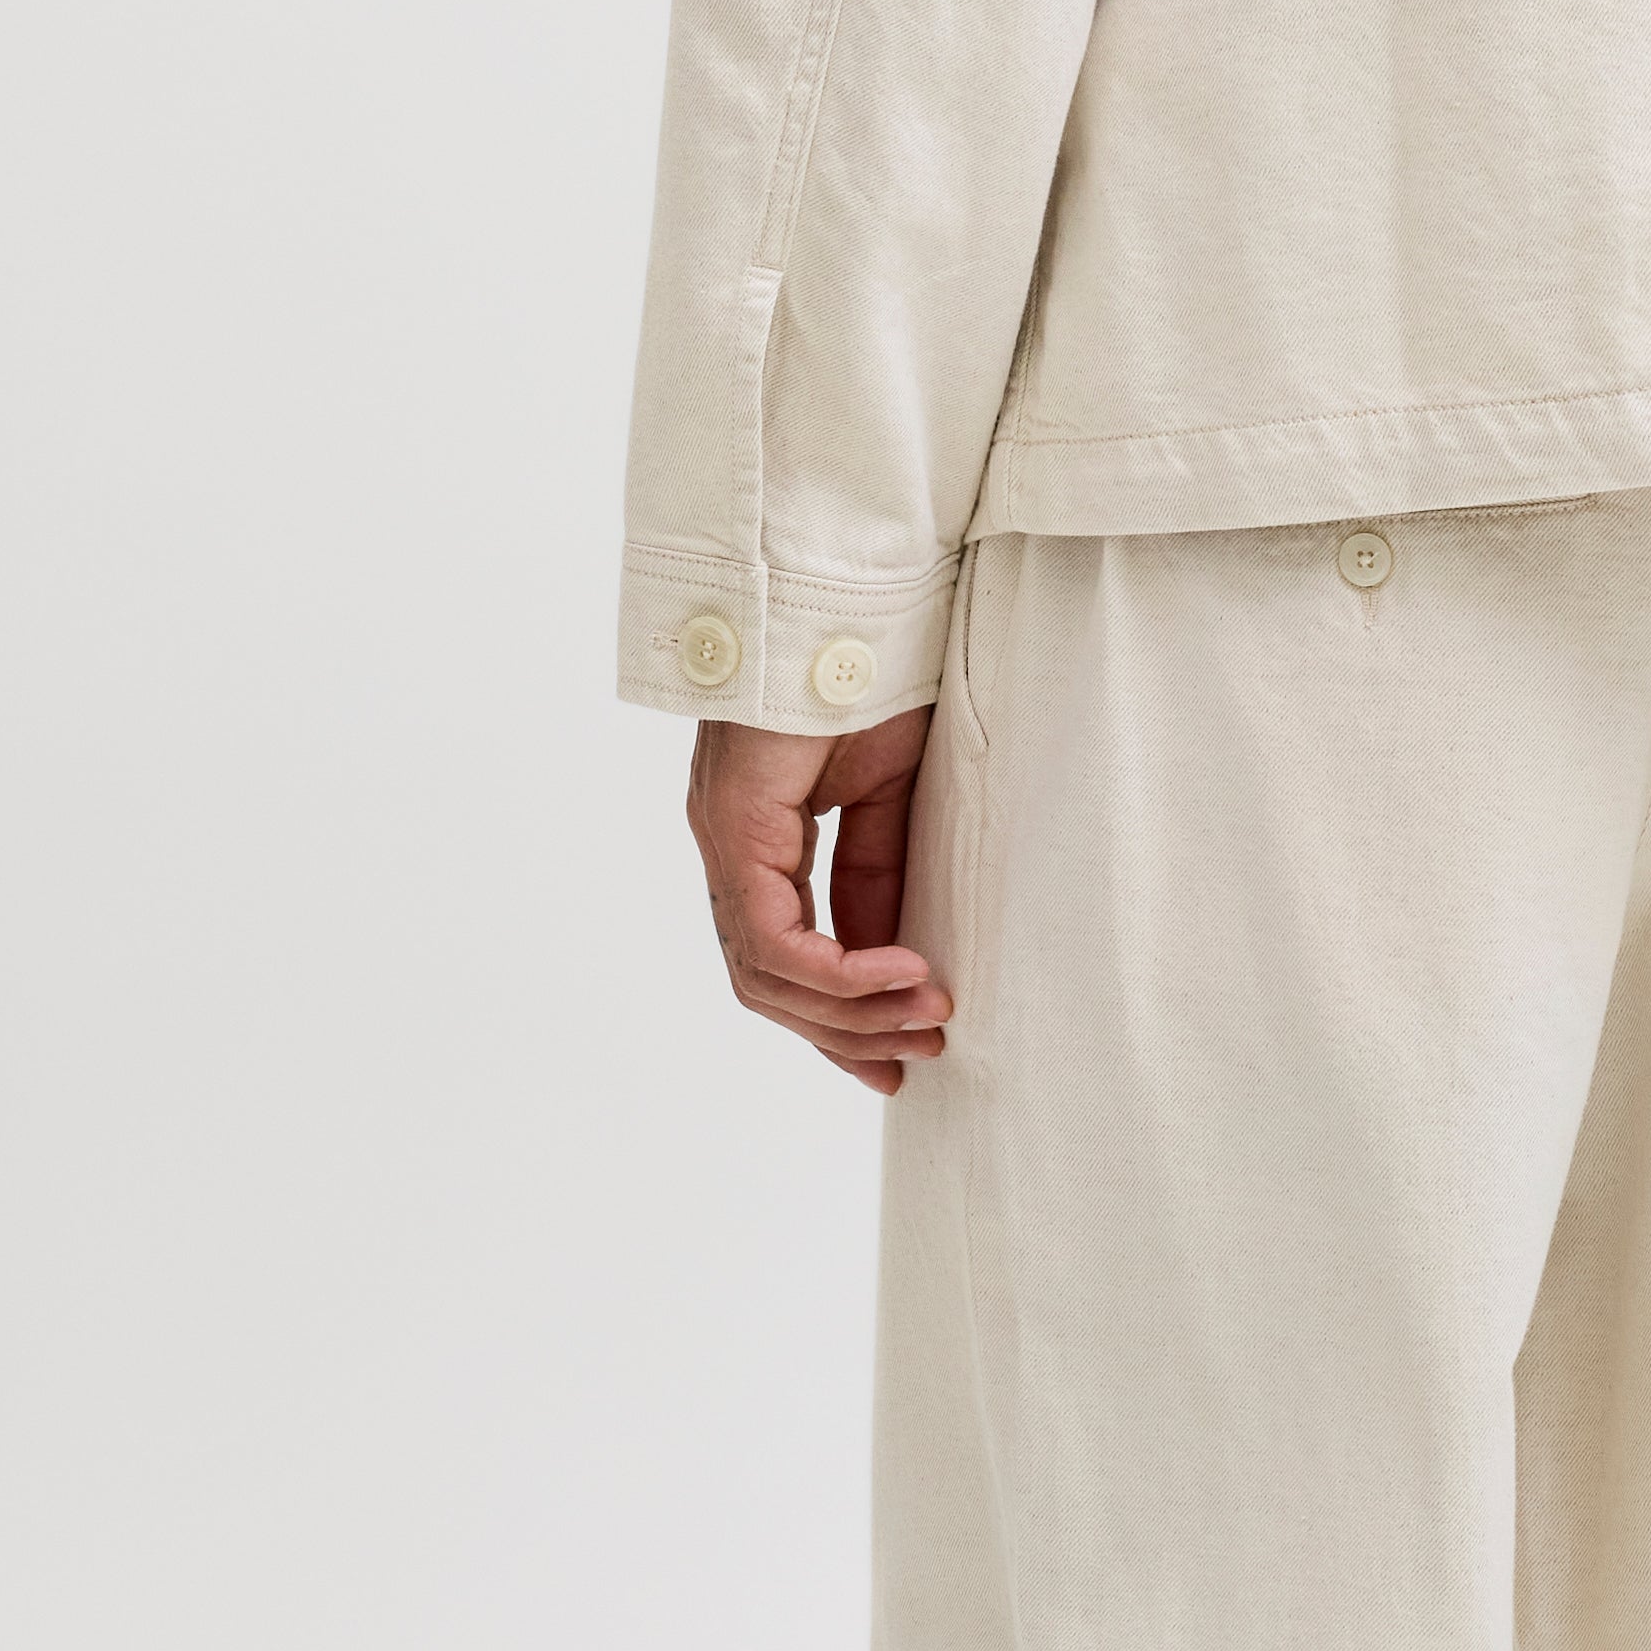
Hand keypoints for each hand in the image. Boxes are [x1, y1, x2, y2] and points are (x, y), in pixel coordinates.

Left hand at [687, 704, 950, 1093]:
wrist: (852, 594)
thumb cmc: (873, 674)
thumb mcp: (890, 796)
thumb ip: (880, 875)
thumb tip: (893, 958)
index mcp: (760, 839)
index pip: (782, 959)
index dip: (841, 1018)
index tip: (904, 1052)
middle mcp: (729, 846)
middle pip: (765, 985)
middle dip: (845, 1034)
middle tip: (918, 1056)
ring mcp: (723, 836)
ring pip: (762, 975)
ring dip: (847, 1014)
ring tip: (927, 1018)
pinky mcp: (733, 824)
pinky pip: (769, 937)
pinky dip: (839, 971)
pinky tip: (905, 974)